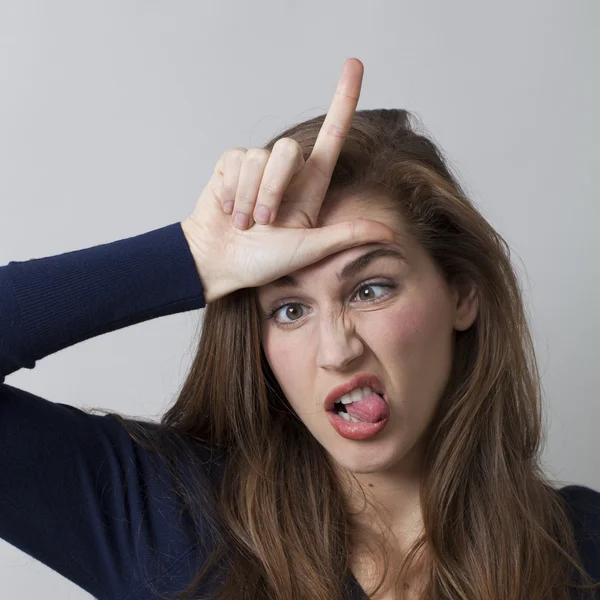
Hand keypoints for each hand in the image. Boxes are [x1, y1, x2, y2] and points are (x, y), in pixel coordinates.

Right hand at [181, 58, 395, 302]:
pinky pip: (235, 160)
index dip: (344, 99)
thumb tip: (392, 231)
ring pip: (260, 157)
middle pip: (289, 149)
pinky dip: (231, 190)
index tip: (354, 64)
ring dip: (249, 197)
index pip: (333, 135)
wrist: (219, 264)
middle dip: (273, 189)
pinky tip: (228, 210)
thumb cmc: (264, 262)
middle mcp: (286, 173)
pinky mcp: (230, 166)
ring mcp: (257, 168)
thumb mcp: (309, 250)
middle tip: (264, 222)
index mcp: (310, 187)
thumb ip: (345, 235)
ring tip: (244, 223)